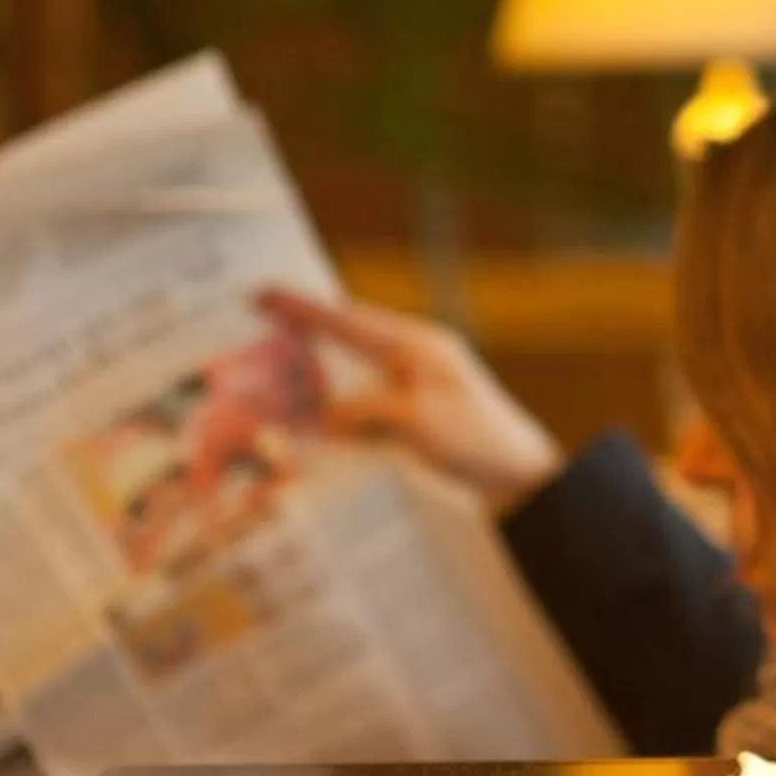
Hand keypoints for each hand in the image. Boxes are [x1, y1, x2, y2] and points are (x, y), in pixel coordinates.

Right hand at [254, 288, 565, 514]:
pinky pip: (360, 412)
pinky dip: (332, 418)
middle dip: (298, 341)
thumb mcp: (419, 421)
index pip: (350, 320)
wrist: (525, 483)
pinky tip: (306, 430)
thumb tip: (322, 416)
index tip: (263, 293)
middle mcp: (412, 362)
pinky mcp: (411, 424)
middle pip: (344, 345)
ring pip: (348, 380)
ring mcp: (411, 392)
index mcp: (418, 346)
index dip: (304, 309)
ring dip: (309, 385)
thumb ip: (365, 410)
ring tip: (263, 388)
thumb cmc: (483, 442)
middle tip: (250, 337)